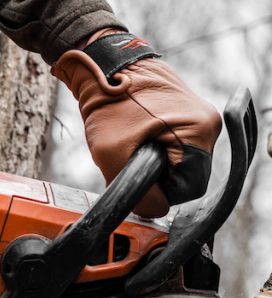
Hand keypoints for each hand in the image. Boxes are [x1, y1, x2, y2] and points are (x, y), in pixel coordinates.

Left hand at [52, 32, 221, 217]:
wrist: (106, 68)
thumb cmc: (108, 104)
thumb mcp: (110, 154)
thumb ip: (132, 191)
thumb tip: (153, 212)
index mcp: (198, 133)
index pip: (188, 189)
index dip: (160, 193)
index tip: (137, 180)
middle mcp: (208, 126)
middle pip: (187, 178)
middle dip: (158, 179)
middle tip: (130, 162)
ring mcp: (201, 120)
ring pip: (181, 166)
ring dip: (156, 166)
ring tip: (132, 146)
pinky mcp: (189, 117)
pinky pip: (177, 150)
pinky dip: (156, 152)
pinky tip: (138, 139)